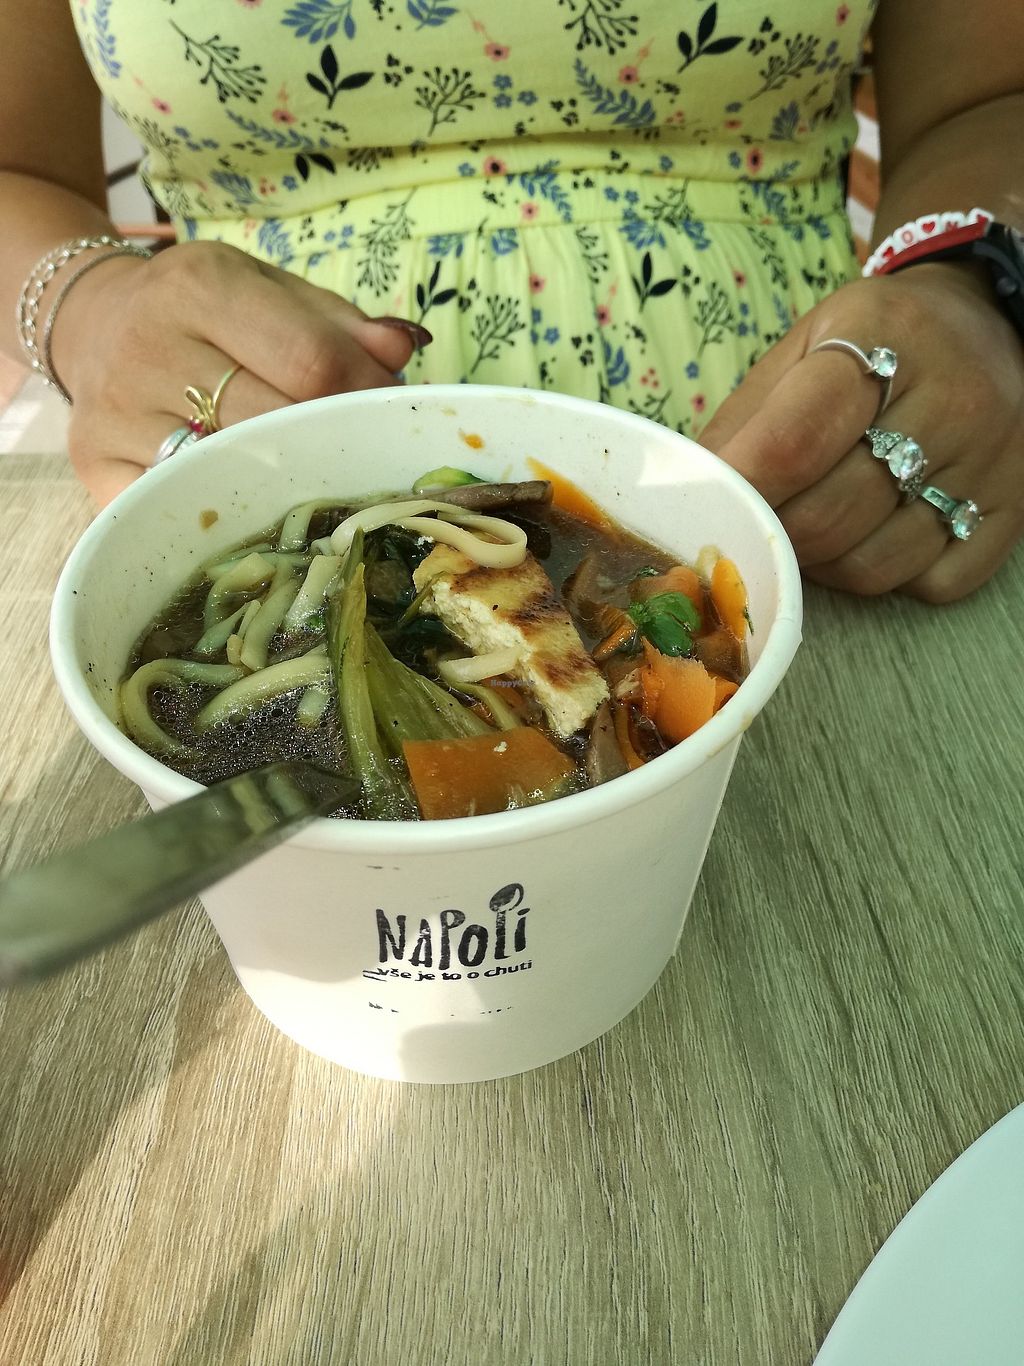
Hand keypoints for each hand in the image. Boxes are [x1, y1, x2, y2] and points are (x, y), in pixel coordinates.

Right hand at [51, 241, 430, 505]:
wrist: (94, 321)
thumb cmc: (205, 312)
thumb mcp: (272, 291)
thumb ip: (341, 325)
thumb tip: (403, 350)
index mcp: (198, 288)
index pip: (310, 361)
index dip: (364, 393)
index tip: (384, 407)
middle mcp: (148, 348)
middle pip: (276, 424)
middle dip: (331, 440)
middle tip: (353, 447)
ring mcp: (116, 415)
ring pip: (232, 474)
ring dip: (288, 484)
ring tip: (310, 475)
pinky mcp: (97, 467)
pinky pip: (180, 512)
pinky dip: (225, 516)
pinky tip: (251, 504)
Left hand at [700, 264, 1023, 600]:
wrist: (988, 326)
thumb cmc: (873, 344)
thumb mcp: (802, 348)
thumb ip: (744, 423)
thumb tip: (691, 497)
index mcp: (883, 341)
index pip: (793, 442)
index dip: (739, 491)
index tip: (708, 509)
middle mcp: (952, 401)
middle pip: (826, 519)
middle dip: (774, 534)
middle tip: (762, 519)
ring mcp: (990, 463)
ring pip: (872, 567)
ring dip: (823, 564)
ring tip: (816, 526)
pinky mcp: (1015, 512)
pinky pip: (930, 586)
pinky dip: (888, 579)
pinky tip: (874, 536)